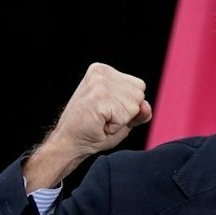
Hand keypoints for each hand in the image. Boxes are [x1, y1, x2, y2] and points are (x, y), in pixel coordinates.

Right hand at [23, 63, 152, 189]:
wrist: (69, 143)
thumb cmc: (93, 131)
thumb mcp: (122, 118)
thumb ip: (139, 111)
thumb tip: (146, 106)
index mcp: (104, 71)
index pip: (139, 86)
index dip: (129, 106)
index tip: (107, 111)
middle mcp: (101, 72)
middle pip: (140, 93)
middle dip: (127, 112)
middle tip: (104, 118)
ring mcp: (99, 83)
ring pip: (135, 105)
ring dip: (121, 120)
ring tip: (101, 121)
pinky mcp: (98, 97)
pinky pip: (125, 116)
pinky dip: (115, 127)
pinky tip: (99, 124)